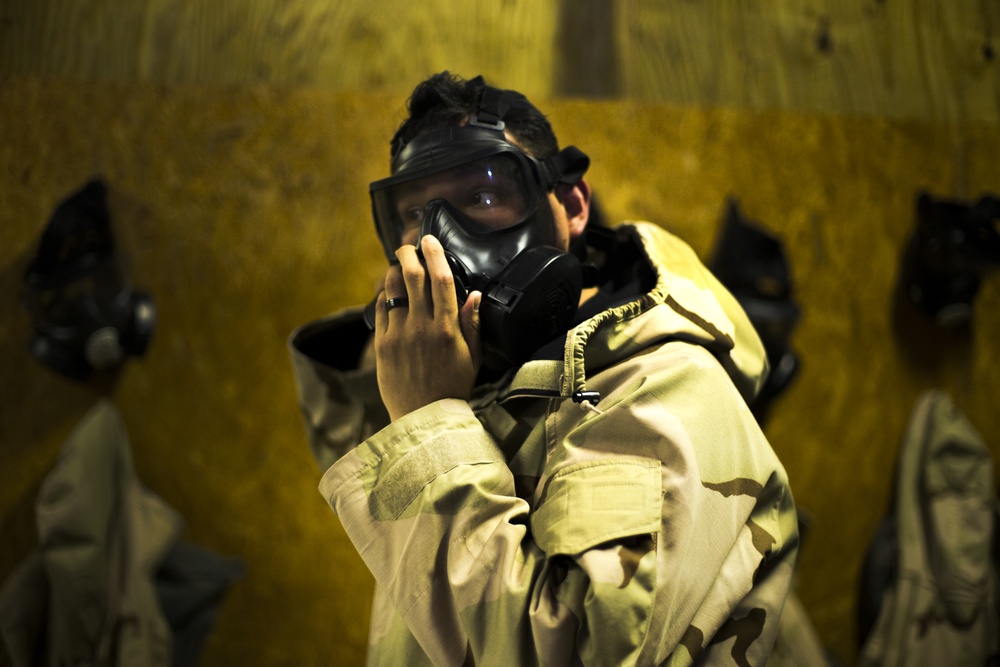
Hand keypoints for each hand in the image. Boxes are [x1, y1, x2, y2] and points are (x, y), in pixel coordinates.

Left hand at [374, 235, 481, 421]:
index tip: (430, 240)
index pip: (441, 279)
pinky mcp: (382, 344)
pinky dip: (384, 295)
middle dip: (409, 253)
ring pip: (392, 288)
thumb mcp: (473, 357)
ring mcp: (399, 334)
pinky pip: (380, 309)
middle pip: (412, 275)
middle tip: (410, 245)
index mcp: (447, 328)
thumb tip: (474, 294)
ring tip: (398, 265)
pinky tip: (390, 293)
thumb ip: (472, 323)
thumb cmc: (453, 387)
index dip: (435, 254)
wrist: (424, 417)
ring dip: (394, 270)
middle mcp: (421, 327)